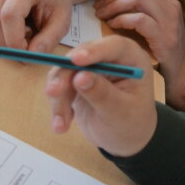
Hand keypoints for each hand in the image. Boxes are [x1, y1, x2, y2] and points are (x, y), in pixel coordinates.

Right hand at [0, 0, 71, 50]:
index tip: (24, 51)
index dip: (13, 39)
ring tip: (15, 29)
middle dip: (5, 40)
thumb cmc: (55, 2)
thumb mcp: (62, 22)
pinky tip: (3, 23)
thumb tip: (29, 56)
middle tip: (24, 39)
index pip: (9, 15)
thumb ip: (48, 40)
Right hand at [45, 35, 157, 156]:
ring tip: (62, 124)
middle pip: (81, 56)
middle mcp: (110, 58)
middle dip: (65, 75)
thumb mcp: (120, 112)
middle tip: (53, 93)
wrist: (124, 138)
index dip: (94, 51)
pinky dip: (57, 105)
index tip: (76, 60)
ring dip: (59, 96)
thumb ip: (102, 93)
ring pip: (65, 71)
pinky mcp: (76, 80)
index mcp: (131, 58)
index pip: (113, 46)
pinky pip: (59, 85)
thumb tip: (80, 77)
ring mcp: (91, 68)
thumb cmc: (131, 123)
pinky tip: (62, 125)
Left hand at [94, 0, 184, 101]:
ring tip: (103, 17)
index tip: (102, 3)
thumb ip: (139, 12)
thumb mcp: (154, 26)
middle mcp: (171, 7)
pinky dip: (123, 20)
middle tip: (98, 10)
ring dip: (115, 6)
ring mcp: (170, 21)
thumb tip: (108, 2)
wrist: (182, 75)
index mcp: (167, 2)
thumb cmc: (161, 52)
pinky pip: (140, 19)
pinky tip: (113, 26)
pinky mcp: (165, 37)